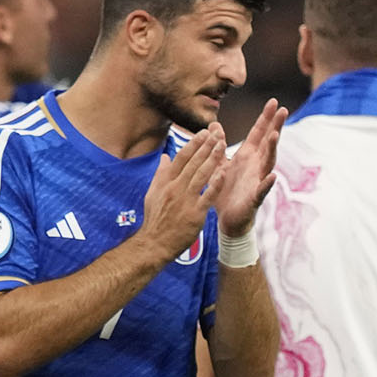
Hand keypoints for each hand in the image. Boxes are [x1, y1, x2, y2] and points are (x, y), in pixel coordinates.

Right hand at [136, 127, 222, 258]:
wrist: (154, 243)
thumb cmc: (155, 219)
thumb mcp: (153, 194)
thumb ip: (160, 174)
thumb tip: (164, 157)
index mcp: (165, 182)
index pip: (181, 158)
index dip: (194, 144)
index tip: (204, 133)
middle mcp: (175, 188)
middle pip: (193, 162)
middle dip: (206, 146)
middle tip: (218, 133)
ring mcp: (185, 200)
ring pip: (201, 174)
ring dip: (213, 158)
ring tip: (223, 145)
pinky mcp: (195, 214)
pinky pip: (208, 195)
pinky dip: (216, 182)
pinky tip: (224, 171)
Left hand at [214, 100, 284, 238]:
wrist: (226, 218)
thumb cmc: (226, 189)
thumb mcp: (219, 163)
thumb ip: (218, 145)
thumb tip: (213, 125)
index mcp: (247, 156)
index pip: (259, 133)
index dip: (266, 118)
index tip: (274, 101)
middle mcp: (255, 166)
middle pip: (268, 143)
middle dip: (275, 126)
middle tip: (283, 110)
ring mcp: (257, 180)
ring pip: (268, 163)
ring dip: (272, 150)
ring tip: (275, 136)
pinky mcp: (254, 198)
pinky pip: (262, 190)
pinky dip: (267, 183)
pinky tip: (272, 176)